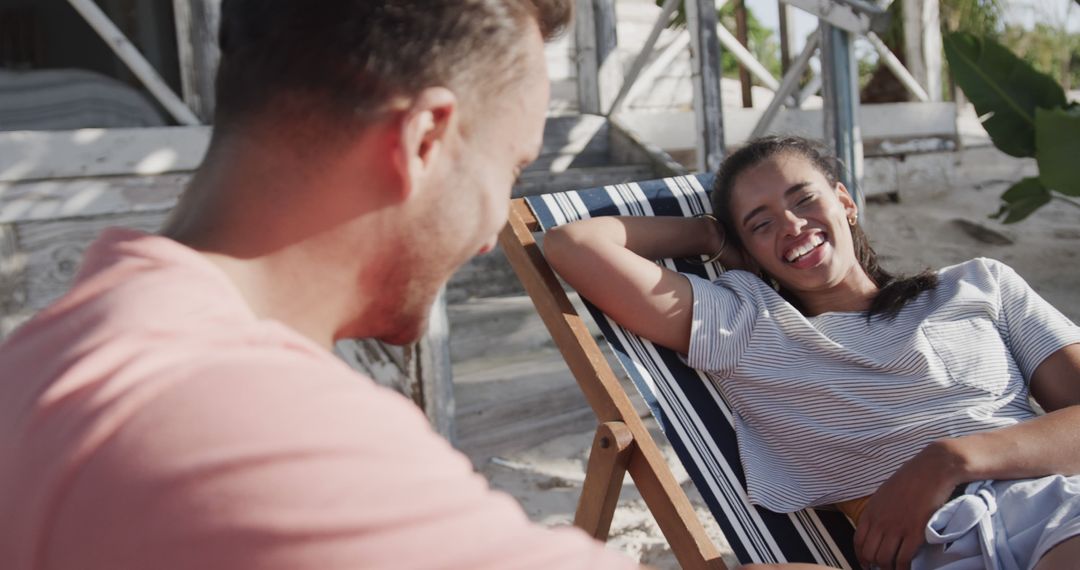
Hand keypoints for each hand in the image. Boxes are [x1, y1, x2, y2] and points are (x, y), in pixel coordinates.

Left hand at [853, 441, 963, 569]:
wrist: (931, 470)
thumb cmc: (910, 479)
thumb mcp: (884, 494)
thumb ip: (878, 511)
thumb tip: (876, 525)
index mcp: (871, 512)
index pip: (858, 542)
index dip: (861, 557)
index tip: (866, 563)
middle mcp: (881, 522)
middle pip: (870, 554)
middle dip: (874, 565)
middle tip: (882, 568)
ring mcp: (897, 528)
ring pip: (885, 560)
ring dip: (889, 569)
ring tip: (895, 569)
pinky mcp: (915, 532)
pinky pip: (904, 559)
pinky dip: (903, 568)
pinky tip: (908, 568)